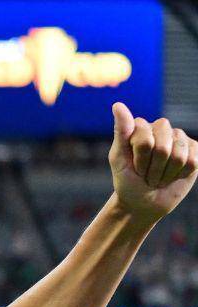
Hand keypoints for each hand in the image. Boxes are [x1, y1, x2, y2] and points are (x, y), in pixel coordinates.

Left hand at [109, 102, 197, 221]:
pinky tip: (173, 175)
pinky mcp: (195, 150)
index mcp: (141, 127)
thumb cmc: (127, 180)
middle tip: (146, 175)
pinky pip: (193, 161)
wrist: (143, 201)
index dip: (139, 161)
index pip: (145, 141)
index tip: (133, 168)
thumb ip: (121, 131)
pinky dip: (180, 175)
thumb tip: (117, 104)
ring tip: (158, 176)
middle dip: (153, 168)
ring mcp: (179, 138)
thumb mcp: (118, 158)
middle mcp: (161, 127)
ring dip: (166, 174)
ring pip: (179, 156)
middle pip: (163, 148)